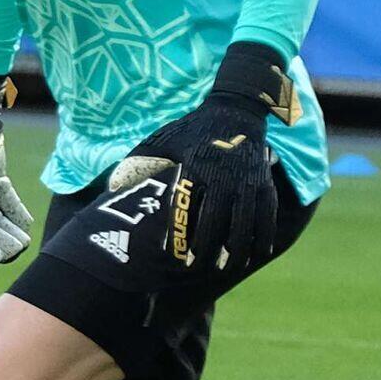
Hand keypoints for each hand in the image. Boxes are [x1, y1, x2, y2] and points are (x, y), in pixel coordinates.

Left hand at [107, 42, 299, 275]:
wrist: (235, 108)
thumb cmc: (191, 129)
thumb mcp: (163, 141)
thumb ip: (141, 164)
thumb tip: (112, 187)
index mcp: (195, 167)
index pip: (188, 207)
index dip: (183, 234)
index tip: (176, 256)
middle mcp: (223, 175)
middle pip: (217, 220)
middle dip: (209, 249)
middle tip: (198, 271)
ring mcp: (246, 178)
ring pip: (245, 221)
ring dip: (238, 248)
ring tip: (228, 269)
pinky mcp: (263, 180)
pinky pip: (268, 212)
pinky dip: (265, 233)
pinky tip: (259, 252)